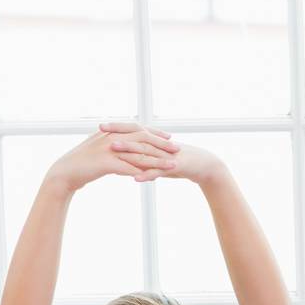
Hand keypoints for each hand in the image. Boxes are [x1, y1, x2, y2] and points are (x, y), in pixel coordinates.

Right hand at [44, 122, 177, 191]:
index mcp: (110, 132)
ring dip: (157, 160)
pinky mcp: (105, 163)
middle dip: (161, 144)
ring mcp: (108, 150)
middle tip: (177, 149)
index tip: (169, 137)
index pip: (137, 129)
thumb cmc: (82, 165)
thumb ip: (113, 146)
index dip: (154, 133)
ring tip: (172, 166)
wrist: (64, 173)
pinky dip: (142, 173)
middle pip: (142, 138)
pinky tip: (155, 179)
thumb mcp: (99, 151)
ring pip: (138, 154)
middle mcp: (111, 138)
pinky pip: (128, 168)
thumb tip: (125, 146)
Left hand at [97, 121, 226, 185]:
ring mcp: (166, 155)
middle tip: (100, 131)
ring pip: (145, 152)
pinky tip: (135, 178)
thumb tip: (130, 162)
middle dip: (118, 134)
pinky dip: (147, 175)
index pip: (133, 130)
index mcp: (155, 141)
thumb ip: (146, 160)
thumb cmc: (181, 162)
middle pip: (136, 137)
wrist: (204, 166)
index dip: (117, 127)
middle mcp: (159, 145)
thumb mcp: (161, 160)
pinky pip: (158, 171)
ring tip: (113, 150)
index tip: (100, 126)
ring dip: (128, 151)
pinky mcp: (173, 167)